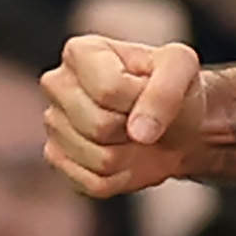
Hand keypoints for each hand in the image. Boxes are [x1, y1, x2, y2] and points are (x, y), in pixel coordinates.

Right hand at [43, 35, 221, 195]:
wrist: (176, 123)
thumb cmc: (175, 89)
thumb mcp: (182, 69)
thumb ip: (165, 91)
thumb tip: (139, 132)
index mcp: (80, 51)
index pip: (109, 91)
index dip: (142, 100)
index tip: (151, 91)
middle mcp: (57, 84)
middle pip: (99, 127)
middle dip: (135, 129)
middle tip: (145, 118)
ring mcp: (53, 123)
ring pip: (99, 160)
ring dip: (132, 156)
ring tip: (138, 136)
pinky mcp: (57, 158)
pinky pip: (94, 183)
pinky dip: (123, 177)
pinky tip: (127, 156)